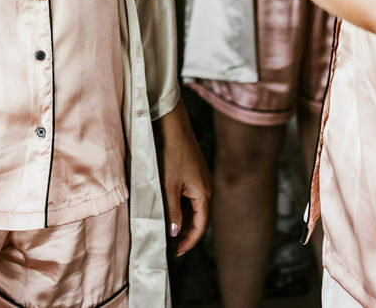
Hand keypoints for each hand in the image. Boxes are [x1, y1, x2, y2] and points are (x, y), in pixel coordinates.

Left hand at [154, 102, 210, 255]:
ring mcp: (202, 179)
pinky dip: (183, 207)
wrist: (172, 124)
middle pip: (199, 218)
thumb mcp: (168, 185)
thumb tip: (175, 232)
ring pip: (195, 207)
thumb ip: (172, 211)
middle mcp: (207, 188)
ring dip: (184, 220)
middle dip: (187, 233)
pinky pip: (191, 196)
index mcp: (204, 194)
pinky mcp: (194, 172)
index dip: (189, 241)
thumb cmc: (170, 152)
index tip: (176, 252)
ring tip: (169, 231)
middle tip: (171, 245)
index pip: (200, 226)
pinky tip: (171, 209)